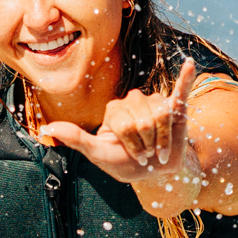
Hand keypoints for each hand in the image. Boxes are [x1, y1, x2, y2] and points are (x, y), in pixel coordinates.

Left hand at [35, 58, 200, 189]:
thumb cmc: (123, 162)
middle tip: (147, 152)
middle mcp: (135, 101)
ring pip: (163, 115)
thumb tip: (45, 128)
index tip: (132, 156)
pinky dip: (186, 78)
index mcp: (115, 109)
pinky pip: (181, 89)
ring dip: (163, 139)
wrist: (153, 172)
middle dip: (147, 142)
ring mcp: (155, 102)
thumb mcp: (97, 153)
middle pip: (145, 119)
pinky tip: (191, 64)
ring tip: (159, 148)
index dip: (131, 144)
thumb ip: (75, 139)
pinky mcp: (176, 107)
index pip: (125, 122)